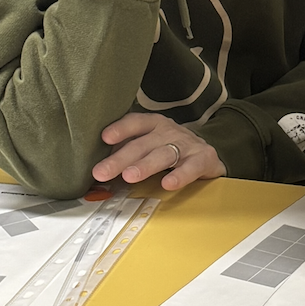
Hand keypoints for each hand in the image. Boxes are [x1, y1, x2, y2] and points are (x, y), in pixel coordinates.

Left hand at [93, 113, 225, 190]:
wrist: (208, 155)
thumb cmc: (171, 150)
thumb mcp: (149, 146)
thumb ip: (126, 155)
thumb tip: (96, 174)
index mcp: (153, 125)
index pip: (135, 122)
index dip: (120, 129)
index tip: (104, 138)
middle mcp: (169, 131)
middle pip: (142, 144)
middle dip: (121, 158)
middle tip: (102, 172)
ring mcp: (187, 144)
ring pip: (164, 154)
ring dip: (146, 165)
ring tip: (130, 176)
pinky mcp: (203, 158)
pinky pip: (191, 167)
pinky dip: (180, 175)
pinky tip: (168, 184)